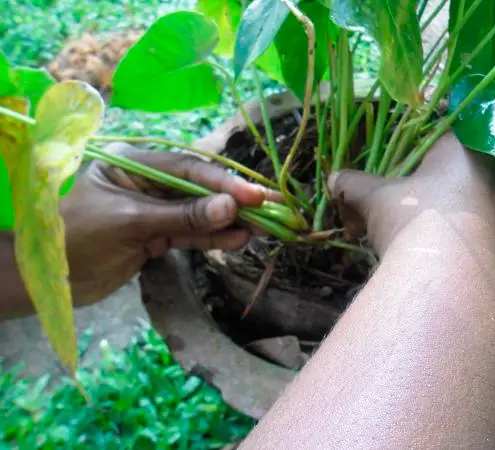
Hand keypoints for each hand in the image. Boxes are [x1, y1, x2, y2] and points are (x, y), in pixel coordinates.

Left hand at [62, 143, 270, 305]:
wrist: (47, 279)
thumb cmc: (76, 237)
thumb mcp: (129, 222)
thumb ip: (181, 216)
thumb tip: (231, 208)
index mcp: (135, 165)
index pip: (188, 169)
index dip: (223, 183)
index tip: (255, 196)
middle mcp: (148, 183)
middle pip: (199, 190)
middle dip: (234, 201)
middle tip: (272, 209)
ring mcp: (153, 211)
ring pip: (199, 215)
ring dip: (229, 222)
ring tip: (262, 228)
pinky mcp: (156, 237)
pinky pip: (190, 236)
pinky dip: (212, 239)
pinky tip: (237, 240)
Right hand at [329, 132, 494, 257]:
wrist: (455, 286)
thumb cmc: (414, 224)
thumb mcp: (375, 201)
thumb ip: (354, 185)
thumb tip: (334, 178)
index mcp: (466, 150)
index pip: (443, 134)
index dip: (418, 151)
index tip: (400, 170)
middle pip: (462, 173)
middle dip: (433, 190)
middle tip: (405, 210)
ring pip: (480, 208)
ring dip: (454, 219)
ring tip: (423, 241)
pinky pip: (493, 240)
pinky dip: (472, 248)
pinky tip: (450, 265)